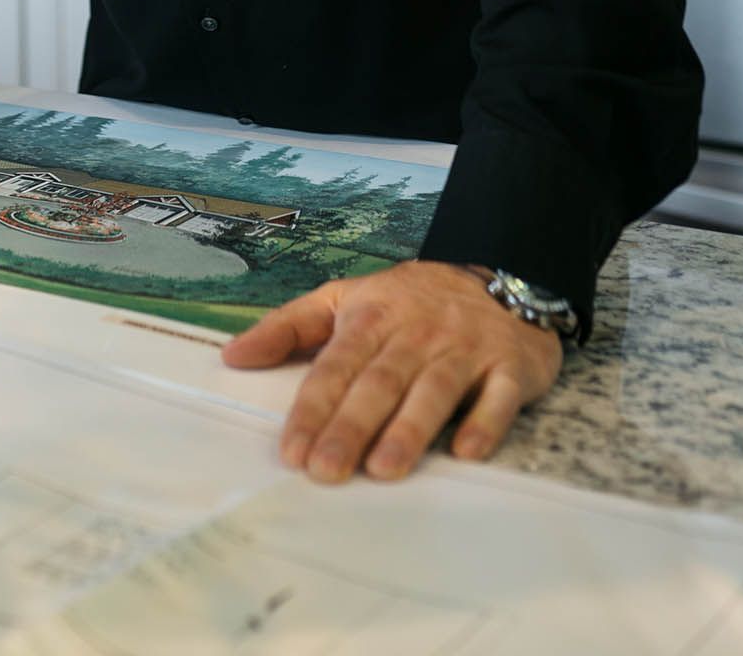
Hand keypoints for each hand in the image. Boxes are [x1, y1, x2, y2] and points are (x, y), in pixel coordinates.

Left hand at [221, 260, 562, 483]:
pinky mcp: (510, 365)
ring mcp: (465, 348)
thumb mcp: (344, 299)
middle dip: (351, 426)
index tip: (292, 450)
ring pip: (434, 390)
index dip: (313, 408)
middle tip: (326, 470)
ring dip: (409, 429)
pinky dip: (485, 422)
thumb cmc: (409, 300)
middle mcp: (416, 332)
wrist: (500, 273)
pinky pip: (499, 395)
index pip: (336, 365)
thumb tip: (232, 356)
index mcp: (372, 316)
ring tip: (384, 469)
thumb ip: (288, 327)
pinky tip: (467, 452)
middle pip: (380, 381)